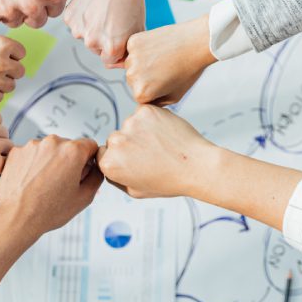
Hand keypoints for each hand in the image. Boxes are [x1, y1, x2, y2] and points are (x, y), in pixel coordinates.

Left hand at [0, 136, 102, 237]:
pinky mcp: (17, 151)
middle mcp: (53, 143)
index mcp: (72, 152)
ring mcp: (32, 145)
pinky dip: (34, 164)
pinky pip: (32, 153)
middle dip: (69, 161)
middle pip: (68, 146)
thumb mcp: (84, 198)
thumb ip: (97, 177)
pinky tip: (32, 181)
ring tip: (44, 184)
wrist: (14, 217)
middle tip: (62, 183)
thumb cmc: (46, 211)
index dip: (89, 159)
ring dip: (50, 161)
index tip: (83, 170)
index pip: (90, 145)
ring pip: (49, 149)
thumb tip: (96, 168)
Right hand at [63, 0, 145, 67]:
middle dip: (104, 39)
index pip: (109, 60)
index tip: (119, 37)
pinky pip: (76, 24)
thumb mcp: (138, 31)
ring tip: (104, 12)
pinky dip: (83, 18)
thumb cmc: (131, 1)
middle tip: (112, 20)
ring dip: (93, 28)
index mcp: (111, 48)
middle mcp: (93, 41)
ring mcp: (78, 29)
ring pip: (85, 36)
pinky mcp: (69, 17)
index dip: (116, 49)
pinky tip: (94, 6)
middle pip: (96, 49)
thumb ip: (129, 50)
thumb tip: (120, 61)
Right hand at [97, 105, 217, 197]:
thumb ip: (116, 177)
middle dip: (130, 144)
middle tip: (152, 154)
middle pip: (116, 138)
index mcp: (110, 164)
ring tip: (162, 145)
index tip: (135, 161)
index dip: (120, 158)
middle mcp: (116, 142)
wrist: (197, 167)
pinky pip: (144, 113)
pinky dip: (153, 120)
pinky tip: (165, 134)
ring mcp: (131, 124)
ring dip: (142, 131)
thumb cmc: (170, 181)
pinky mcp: (146, 111)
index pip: (103, 154)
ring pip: (131, 125)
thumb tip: (106, 162)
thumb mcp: (135, 190)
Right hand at [124, 15, 215, 103]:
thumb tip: (146, 100)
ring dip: (142, 62)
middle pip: (134, 80)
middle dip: (146, 76)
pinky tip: (159, 47)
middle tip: (165, 68)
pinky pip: (134, 48)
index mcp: (141, 93)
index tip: (166, 81)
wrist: (196, 43)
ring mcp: (132, 57)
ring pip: (132, 64)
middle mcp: (132, 76)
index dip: (154, 90)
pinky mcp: (133, 41)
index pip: (140, 96)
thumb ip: (157, 102)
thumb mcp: (175, 96)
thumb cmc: (188, 70)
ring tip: (162, 57)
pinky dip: (143, 48)